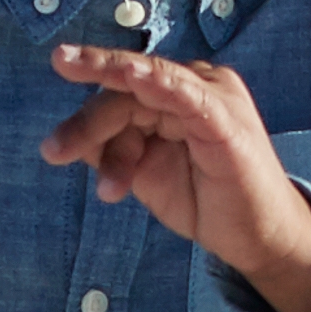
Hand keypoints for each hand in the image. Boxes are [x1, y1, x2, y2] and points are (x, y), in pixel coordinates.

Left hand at [43, 45, 310, 311]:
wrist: (257, 237)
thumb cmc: (203, 197)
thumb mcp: (143, 171)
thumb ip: (109, 148)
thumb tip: (66, 139)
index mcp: (173, 92)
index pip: (119, 96)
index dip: (86, 125)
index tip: (53, 148)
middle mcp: (194, 84)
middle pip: (126, 90)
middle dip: (87, 124)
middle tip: (53, 151)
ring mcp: (213, 96)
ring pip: (145, 89)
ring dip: (107, 121)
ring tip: (86, 151)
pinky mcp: (226, 118)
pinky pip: (187, 93)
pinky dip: (159, 82)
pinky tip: (133, 74)